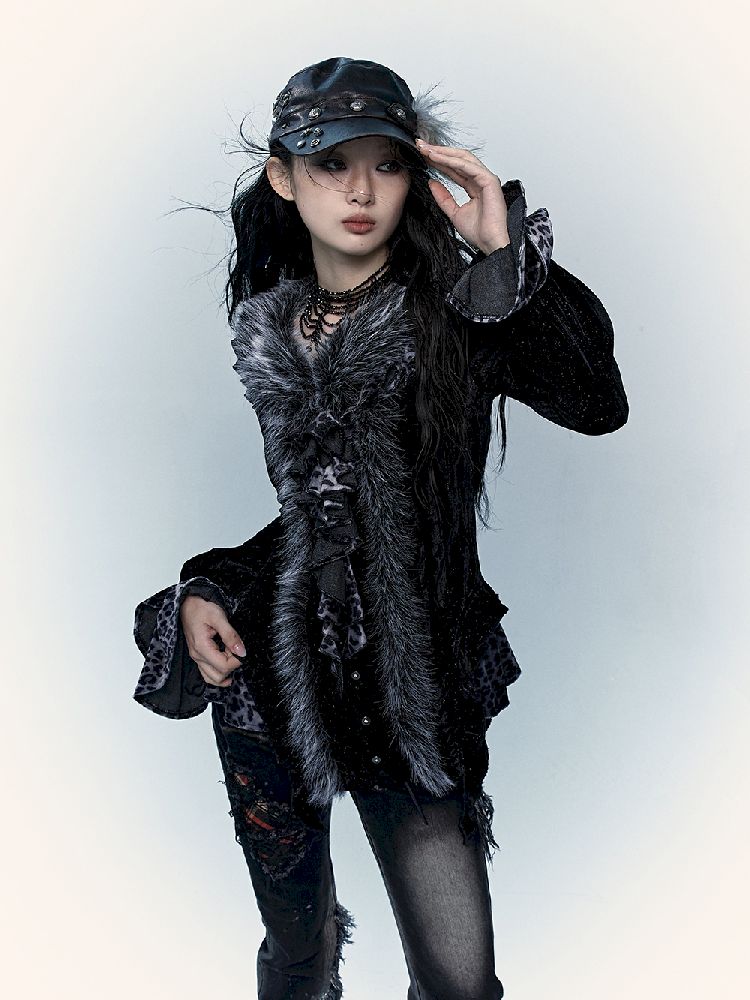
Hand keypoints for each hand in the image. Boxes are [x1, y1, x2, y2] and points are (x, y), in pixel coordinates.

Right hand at [180, 595, 245, 687]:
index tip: (240, 649)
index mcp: (202, 648)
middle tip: (235, 650)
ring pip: (212, 678)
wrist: (187, 604)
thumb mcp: (218, 617)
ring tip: (231, 655)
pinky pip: (208, 673)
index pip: (224, 667)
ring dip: (225, 671)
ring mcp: (196, 658)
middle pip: (219, 676)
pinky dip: (219, 672)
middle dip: (232, 666)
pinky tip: (226, 664)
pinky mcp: (198, 657)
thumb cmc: (201, 608)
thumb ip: (231, 635)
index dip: (237, 661)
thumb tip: (242, 652)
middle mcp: (197, 656)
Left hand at [416, 139, 510, 255]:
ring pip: (462, 159)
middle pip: (458, 159)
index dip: (438, 161)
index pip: (454, 168)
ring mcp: (486, 178)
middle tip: (421, 146)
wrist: (490, 243)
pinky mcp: (489, 180)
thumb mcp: (454, 212)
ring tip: (427, 150)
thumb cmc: (479, 232)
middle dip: (439, 151)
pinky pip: (468, 167)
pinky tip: (438, 158)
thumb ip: (443, 197)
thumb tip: (432, 183)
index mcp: (474, 186)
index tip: (423, 155)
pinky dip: (452, 161)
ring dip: (443, 153)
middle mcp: (481, 179)